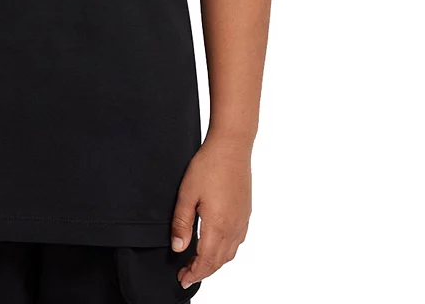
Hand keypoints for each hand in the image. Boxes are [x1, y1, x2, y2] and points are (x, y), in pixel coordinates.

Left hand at [170, 135, 251, 289]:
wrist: (231, 146)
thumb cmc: (209, 165)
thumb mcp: (187, 193)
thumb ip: (182, 223)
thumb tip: (178, 248)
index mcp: (218, 224)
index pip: (206, 260)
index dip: (193, 273)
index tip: (182, 278)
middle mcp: (234, 227)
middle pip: (219, 261)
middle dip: (202, 271)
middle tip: (186, 274)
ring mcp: (242, 220)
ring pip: (230, 253)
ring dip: (215, 263)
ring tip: (199, 263)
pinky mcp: (246, 212)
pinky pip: (237, 241)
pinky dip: (226, 251)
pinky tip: (217, 245)